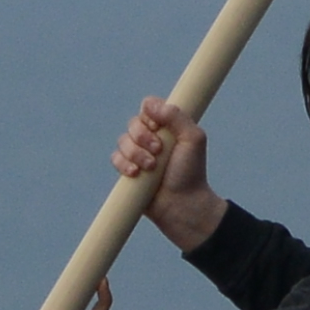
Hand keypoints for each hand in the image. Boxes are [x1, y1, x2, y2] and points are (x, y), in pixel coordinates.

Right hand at [117, 93, 219, 248]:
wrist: (182, 204)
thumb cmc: (191, 172)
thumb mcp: (193, 139)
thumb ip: (176, 116)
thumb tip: (150, 105)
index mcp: (168, 126)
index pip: (149, 107)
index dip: (150, 115)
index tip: (159, 127)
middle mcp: (152, 137)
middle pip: (133, 123)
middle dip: (143, 137)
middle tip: (159, 152)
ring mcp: (139, 154)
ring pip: (123, 141)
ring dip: (135, 153)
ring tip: (150, 168)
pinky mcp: (129, 170)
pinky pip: (116, 158)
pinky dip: (124, 164)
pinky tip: (135, 174)